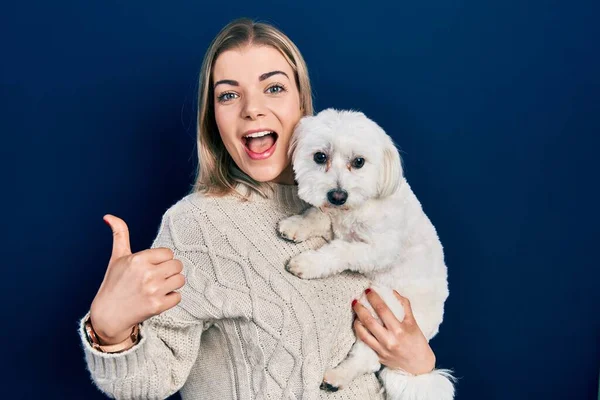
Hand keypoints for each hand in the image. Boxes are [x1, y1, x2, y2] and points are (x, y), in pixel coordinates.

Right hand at [89, 214, 185, 343]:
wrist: (108, 315)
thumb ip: (120, 234)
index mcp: (138, 259)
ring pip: (181, 280)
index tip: (152, 266)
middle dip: (169, 270)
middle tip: (157, 277)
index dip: (162, 260)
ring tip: (158, 287)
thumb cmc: (114, 284)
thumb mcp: (117, 257)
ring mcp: (154, 291)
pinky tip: (158, 298)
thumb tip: (108, 216)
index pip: (168, 253)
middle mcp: (147, 274)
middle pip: (178, 265)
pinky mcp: (158, 306)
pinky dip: (171, 298)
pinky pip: (178, 297)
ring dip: (172, 284)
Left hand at [352, 288, 435, 374]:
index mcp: (400, 330)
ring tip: (355, 312)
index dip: (374, 298)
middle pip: (370, 321)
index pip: (383, 310)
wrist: (419, 367)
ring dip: (357, 320)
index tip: (368, 290)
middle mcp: (390, 340)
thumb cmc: (418, 343)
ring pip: (363, 333)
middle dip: (360, 308)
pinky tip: (358, 324)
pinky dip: (360, 332)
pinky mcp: (378, 356)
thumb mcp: (413, 323)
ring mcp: (382, 349)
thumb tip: (393, 292)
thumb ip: (404, 307)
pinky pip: (365, 342)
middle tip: (355, 300)